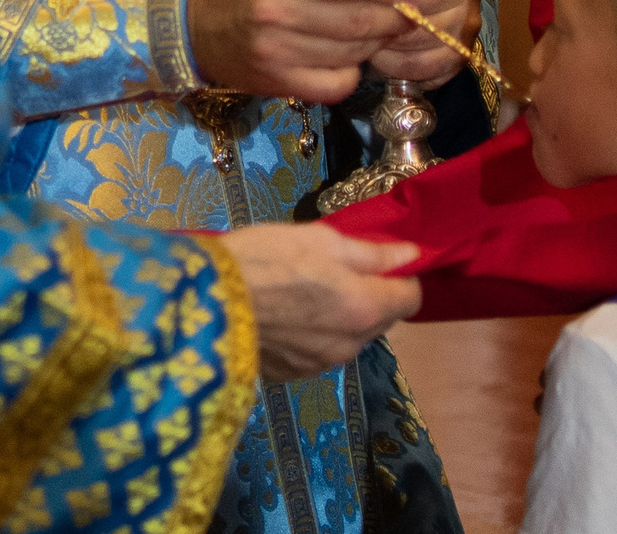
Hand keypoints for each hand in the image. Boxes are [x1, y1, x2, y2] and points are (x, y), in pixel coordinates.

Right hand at [187, 0, 406, 101]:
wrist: (193, 25)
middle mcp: (277, 13)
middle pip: (357, 21)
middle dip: (392, 16)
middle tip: (406, 11)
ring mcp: (277, 54)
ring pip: (351, 53)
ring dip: (375, 43)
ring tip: (379, 30)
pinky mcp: (279, 84)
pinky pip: (335, 85)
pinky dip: (352, 72)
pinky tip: (349, 58)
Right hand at [220, 223, 421, 382]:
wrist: (204, 300)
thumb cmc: (265, 258)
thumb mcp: (322, 240)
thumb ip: (372, 254)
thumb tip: (411, 255)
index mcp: (363, 309)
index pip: (411, 299)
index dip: (401, 277)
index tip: (377, 262)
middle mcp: (349, 346)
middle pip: (381, 321)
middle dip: (370, 297)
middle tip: (334, 271)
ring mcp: (318, 366)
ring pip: (349, 339)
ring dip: (340, 318)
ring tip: (303, 292)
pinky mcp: (290, 377)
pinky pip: (317, 353)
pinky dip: (311, 336)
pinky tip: (283, 316)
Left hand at [370, 0, 478, 85]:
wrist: (425, 7)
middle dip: (384, 5)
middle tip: (359, 12)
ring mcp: (467, 23)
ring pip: (419, 33)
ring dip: (386, 36)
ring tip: (364, 34)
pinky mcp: (459, 55)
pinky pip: (420, 63)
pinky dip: (393, 62)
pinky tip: (378, 55)